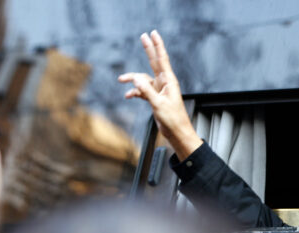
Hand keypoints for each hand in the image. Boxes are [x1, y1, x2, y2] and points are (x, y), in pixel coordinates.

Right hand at [118, 31, 201, 158]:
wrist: (177, 133)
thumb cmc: (173, 120)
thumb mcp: (158, 104)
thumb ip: (146, 90)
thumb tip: (135, 77)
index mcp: (169, 81)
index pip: (162, 59)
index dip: (157, 45)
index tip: (153, 33)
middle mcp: (165, 83)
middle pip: (154, 62)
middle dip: (148, 49)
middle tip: (143, 36)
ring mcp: (159, 90)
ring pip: (143, 79)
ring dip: (133, 79)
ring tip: (121, 79)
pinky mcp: (155, 98)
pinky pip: (142, 90)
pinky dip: (135, 92)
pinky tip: (128, 95)